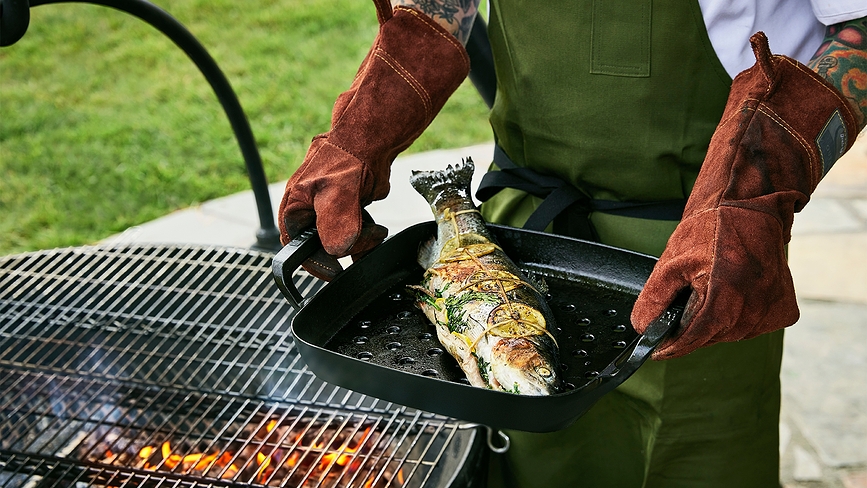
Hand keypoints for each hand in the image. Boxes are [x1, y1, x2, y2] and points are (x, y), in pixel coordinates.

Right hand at [277, 4, 468, 279]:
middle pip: (323, 246)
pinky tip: (375, 215)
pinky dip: (370, 228)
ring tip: (373, 227)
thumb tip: (338, 251)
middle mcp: (310, 205)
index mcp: (295, 204)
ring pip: (343, 239)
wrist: (380, 125)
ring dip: (360, 239)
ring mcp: (332, 203)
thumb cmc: (352, 149)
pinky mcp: (351, 201)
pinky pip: (358, 228)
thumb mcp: (341, 191)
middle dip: (345, 248)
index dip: (317, 264)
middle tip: (365, 239)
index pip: (296, 248)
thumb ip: (336, 224)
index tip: (339, 270)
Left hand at [631, 32, 859, 359]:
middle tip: (679, 302)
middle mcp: (750, 312)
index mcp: (724, 299)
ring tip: (708, 287)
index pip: (690, 340)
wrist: (754, 205)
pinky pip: (749, 324)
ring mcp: (769, 313)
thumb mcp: (672, 260)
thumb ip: (654, 298)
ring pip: (728, 332)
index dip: (668, 347)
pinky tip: (730, 289)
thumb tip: (640, 326)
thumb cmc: (712, 227)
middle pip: (708, 337)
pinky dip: (735, 314)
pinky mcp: (782, 310)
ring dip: (712, 320)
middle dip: (688, 327)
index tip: (651, 350)